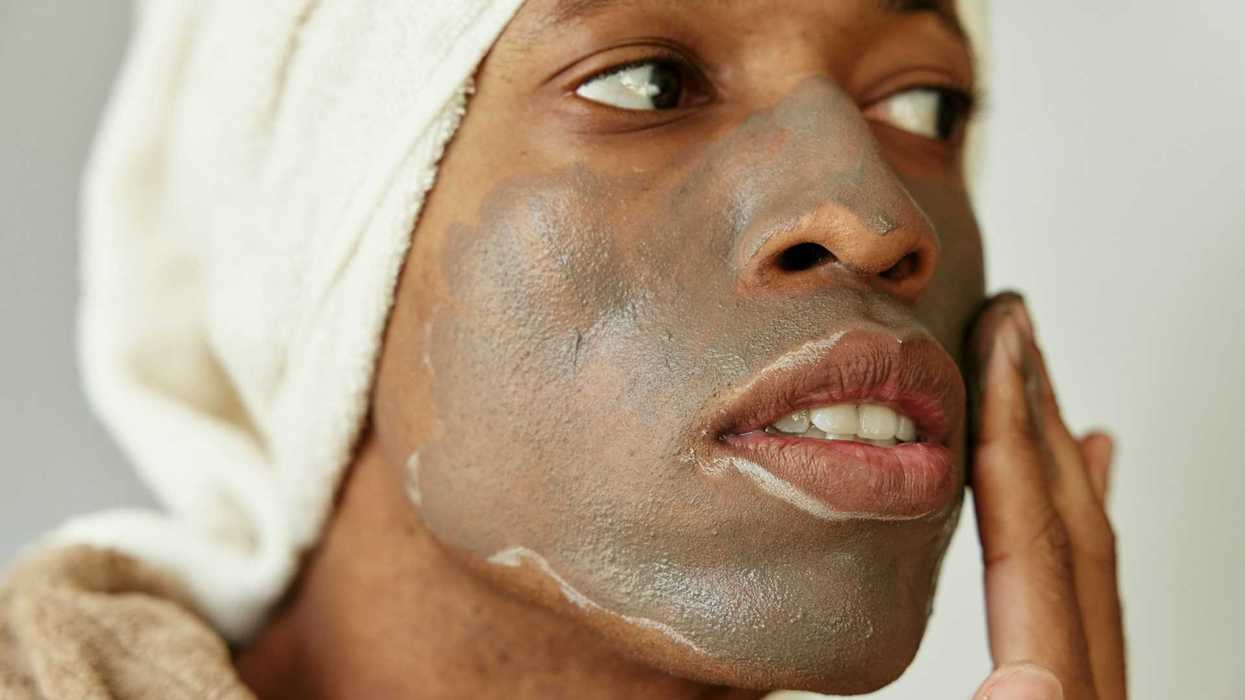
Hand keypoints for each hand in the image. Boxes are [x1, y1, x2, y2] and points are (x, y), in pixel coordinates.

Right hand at [967, 294, 1125, 699]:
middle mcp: (1089, 683)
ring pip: (1084, 549)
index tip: (993, 352)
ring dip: (1051, 451)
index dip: (1007, 441)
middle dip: (1037, 415)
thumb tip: (1029, 682)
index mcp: (1068, 699)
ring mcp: (1088, 686)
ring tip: (1029, 376)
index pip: (1035, 546)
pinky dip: (1082, 515)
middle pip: (1072, 525)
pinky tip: (1086, 470)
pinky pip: (1090, 588)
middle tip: (1011, 326)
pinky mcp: (1077, 692)